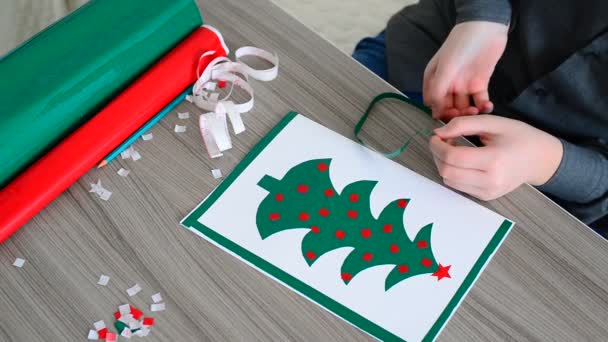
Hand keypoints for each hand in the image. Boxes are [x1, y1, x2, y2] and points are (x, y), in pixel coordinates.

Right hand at [423, 21, 507, 119]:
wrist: (485, 28)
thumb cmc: (460, 45)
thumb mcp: (445, 68)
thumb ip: (437, 90)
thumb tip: (434, 111)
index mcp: (434, 79)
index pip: (432, 102)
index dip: (439, 111)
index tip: (448, 115)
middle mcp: (447, 84)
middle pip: (448, 107)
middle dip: (455, 114)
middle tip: (464, 115)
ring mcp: (463, 84)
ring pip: (464, 106)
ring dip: (469, 112)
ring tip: (476, 111)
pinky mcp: (479, 84)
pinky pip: (479, 101)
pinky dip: (483, 106)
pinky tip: (487, 107)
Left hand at [429, 115, 563, 200]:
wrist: (540, 160)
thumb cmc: (520, 137)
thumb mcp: (494, 122)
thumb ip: (464, 124)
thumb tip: (439, 132)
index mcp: (494, 160)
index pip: (453, 157)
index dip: (437, 145)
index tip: (436, 135)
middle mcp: (490, 181)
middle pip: (446, 171)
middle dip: (437, 155)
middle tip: (442, 141)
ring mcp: (487, 192)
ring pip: (448, 181)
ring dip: (443, 164)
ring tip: (453, 149)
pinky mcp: (485, 197)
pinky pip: (458, 186)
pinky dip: (453, 172)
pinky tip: (461, 161)